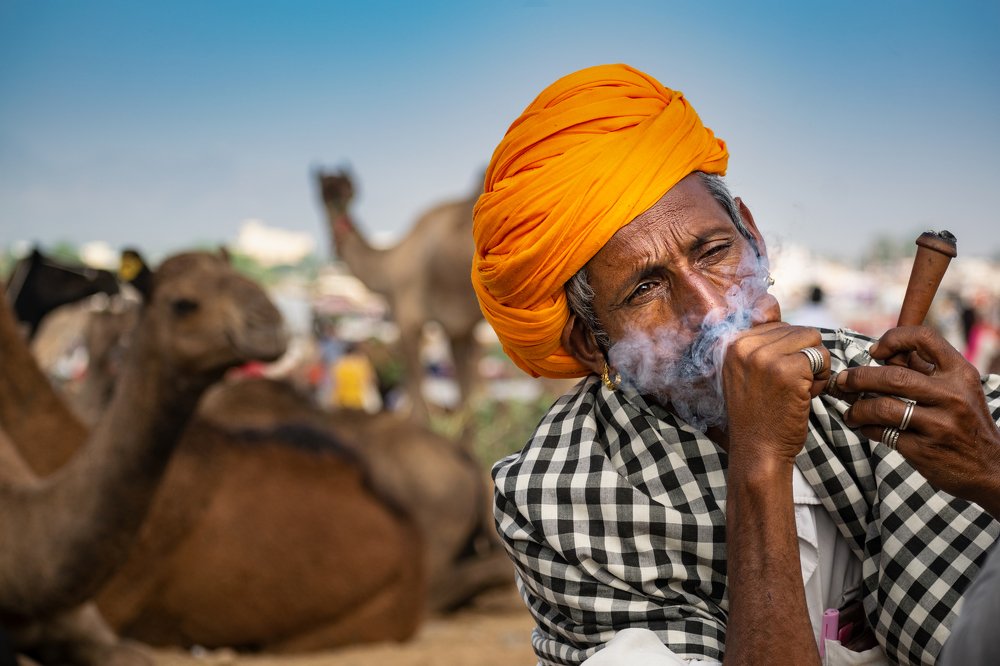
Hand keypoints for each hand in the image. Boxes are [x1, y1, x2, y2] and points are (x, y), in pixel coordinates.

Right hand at [723, 323, 829, 463]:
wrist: (757, 451)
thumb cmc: (757, 414)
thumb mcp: (744, 371)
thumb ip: (757, 340)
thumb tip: (770, 300)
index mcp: (732, 343)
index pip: (777, 324)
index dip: (786, 350)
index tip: (773, 377)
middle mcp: (744, 345)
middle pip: (798, 330)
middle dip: (802, 358)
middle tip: (785, 387)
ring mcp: (765, 357)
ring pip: (813, 341)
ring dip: (814, 367)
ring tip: (794, 390)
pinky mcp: (787, 371)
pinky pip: (821, 359)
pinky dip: (820, 380)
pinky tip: (802, 398)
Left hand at [837, 326, 999, 513]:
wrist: (991, 468)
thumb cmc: (965, 422)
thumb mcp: (957, 389)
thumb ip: (924, 369)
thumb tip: (883, 353)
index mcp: (960, 373)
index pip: (924, 337)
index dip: (893, 338)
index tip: (874, 352)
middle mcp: (952, 396)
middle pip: (892, 377)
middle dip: (858, 378)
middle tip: (843, 382)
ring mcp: (939, 425)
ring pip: (882, 407)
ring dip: (857, 408)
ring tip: (850, 411)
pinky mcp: (924, 450)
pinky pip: (883, 433)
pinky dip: (866, 428)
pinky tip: (864, 427)